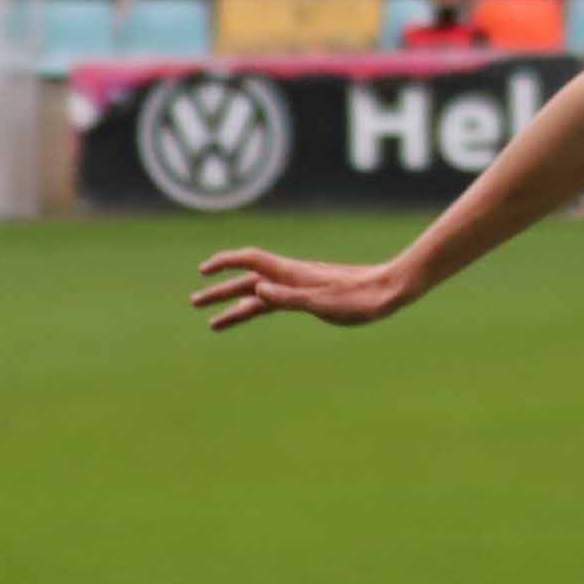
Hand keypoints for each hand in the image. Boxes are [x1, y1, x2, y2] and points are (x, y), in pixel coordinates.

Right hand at [193, 249, 408, 330]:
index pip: (250, 261)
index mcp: (292, 274)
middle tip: (194, 302)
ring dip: (236, 304)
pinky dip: (259, 307)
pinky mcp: (312, 296)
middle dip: (220, 291)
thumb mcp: (322, 302)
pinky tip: (253, 312)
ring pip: (260, 294)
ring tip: (213, 322)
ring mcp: (301, 286)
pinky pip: (277, 301)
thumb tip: (257, 290)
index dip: (225, 263)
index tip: (203, 271)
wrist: (389, 292)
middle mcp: (292, 276)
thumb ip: (289, 297)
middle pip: (248, 281)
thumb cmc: (360, 298)